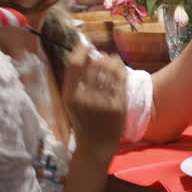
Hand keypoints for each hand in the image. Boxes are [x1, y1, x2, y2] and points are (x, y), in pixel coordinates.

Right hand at [62, 42, 127, 157]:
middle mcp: (85, 98)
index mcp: (70, 96)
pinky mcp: (118, 106)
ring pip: (110, 69)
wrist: (96, 146)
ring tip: (112, 59)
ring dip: (112, 60)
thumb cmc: (83, 121)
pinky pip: (121, 79)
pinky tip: (119, 66)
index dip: (81, 50)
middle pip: (95, 64)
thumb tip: (86, 53)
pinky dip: (120, 68)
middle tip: (103, 56)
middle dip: (100, 56)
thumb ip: (76, 81)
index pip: (74, 64)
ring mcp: (102, 102)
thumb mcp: (71, 102)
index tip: (87, 45)